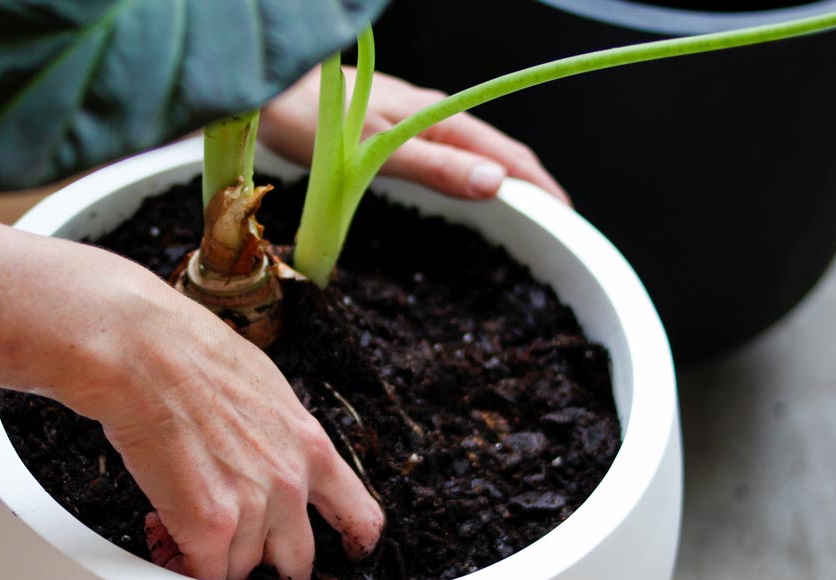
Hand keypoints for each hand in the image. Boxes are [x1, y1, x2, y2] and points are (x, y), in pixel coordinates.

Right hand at [76, 266, 383, 579]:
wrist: (142, 353)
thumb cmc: (187, 354)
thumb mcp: (264, 388)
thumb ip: (278, 434)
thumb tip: (266, 451)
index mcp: (311, 446)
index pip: (360, 516)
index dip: (351, 541)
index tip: (346, 552)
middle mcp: (291, 483)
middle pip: (295, 559)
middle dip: (261, 557)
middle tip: (228, 540)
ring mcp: (254, 508)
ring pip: (240, 568)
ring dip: (209, 555)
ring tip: (175, 520)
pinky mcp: (210, 525)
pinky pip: (204, 576)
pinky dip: (180, 567)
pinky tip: (161, 534)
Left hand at [260, 66, 569, 203]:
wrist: (267, 93)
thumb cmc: (308, 117)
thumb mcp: (373, 149)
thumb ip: (433, 166)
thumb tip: (495, 183)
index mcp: (439, 117)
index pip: (510, 154)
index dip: (542, 187)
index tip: (568, 221)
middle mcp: (435, 116)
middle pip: (501, 153)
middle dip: (534, 187)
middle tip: (558, 229)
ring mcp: (417, 121)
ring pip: (477, 153)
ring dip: (506, 182)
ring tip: (527, 217)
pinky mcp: (397, 130)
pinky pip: (451, 154)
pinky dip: (474, 175)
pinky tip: (470, 194)